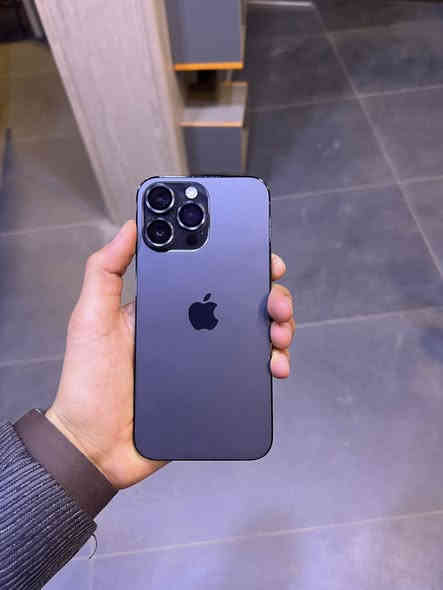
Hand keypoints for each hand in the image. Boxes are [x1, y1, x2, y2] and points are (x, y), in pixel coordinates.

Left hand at [46, 221, 294, 488]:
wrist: (96, 445)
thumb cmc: (87, 382)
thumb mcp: (90, 318)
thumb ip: (105, 270)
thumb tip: (130, 226)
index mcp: (166, 306)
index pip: (209, 273)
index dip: (239, 259)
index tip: (259, 254)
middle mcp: (191, 328)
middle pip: (242, 301)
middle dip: (270, 293)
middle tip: (274, 299)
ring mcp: (206, 358)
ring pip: (255, 333)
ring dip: (278, 325)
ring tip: (278, 332)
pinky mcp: (215, 387)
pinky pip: (252, 371)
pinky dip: (273, 363)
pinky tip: (275, 365)